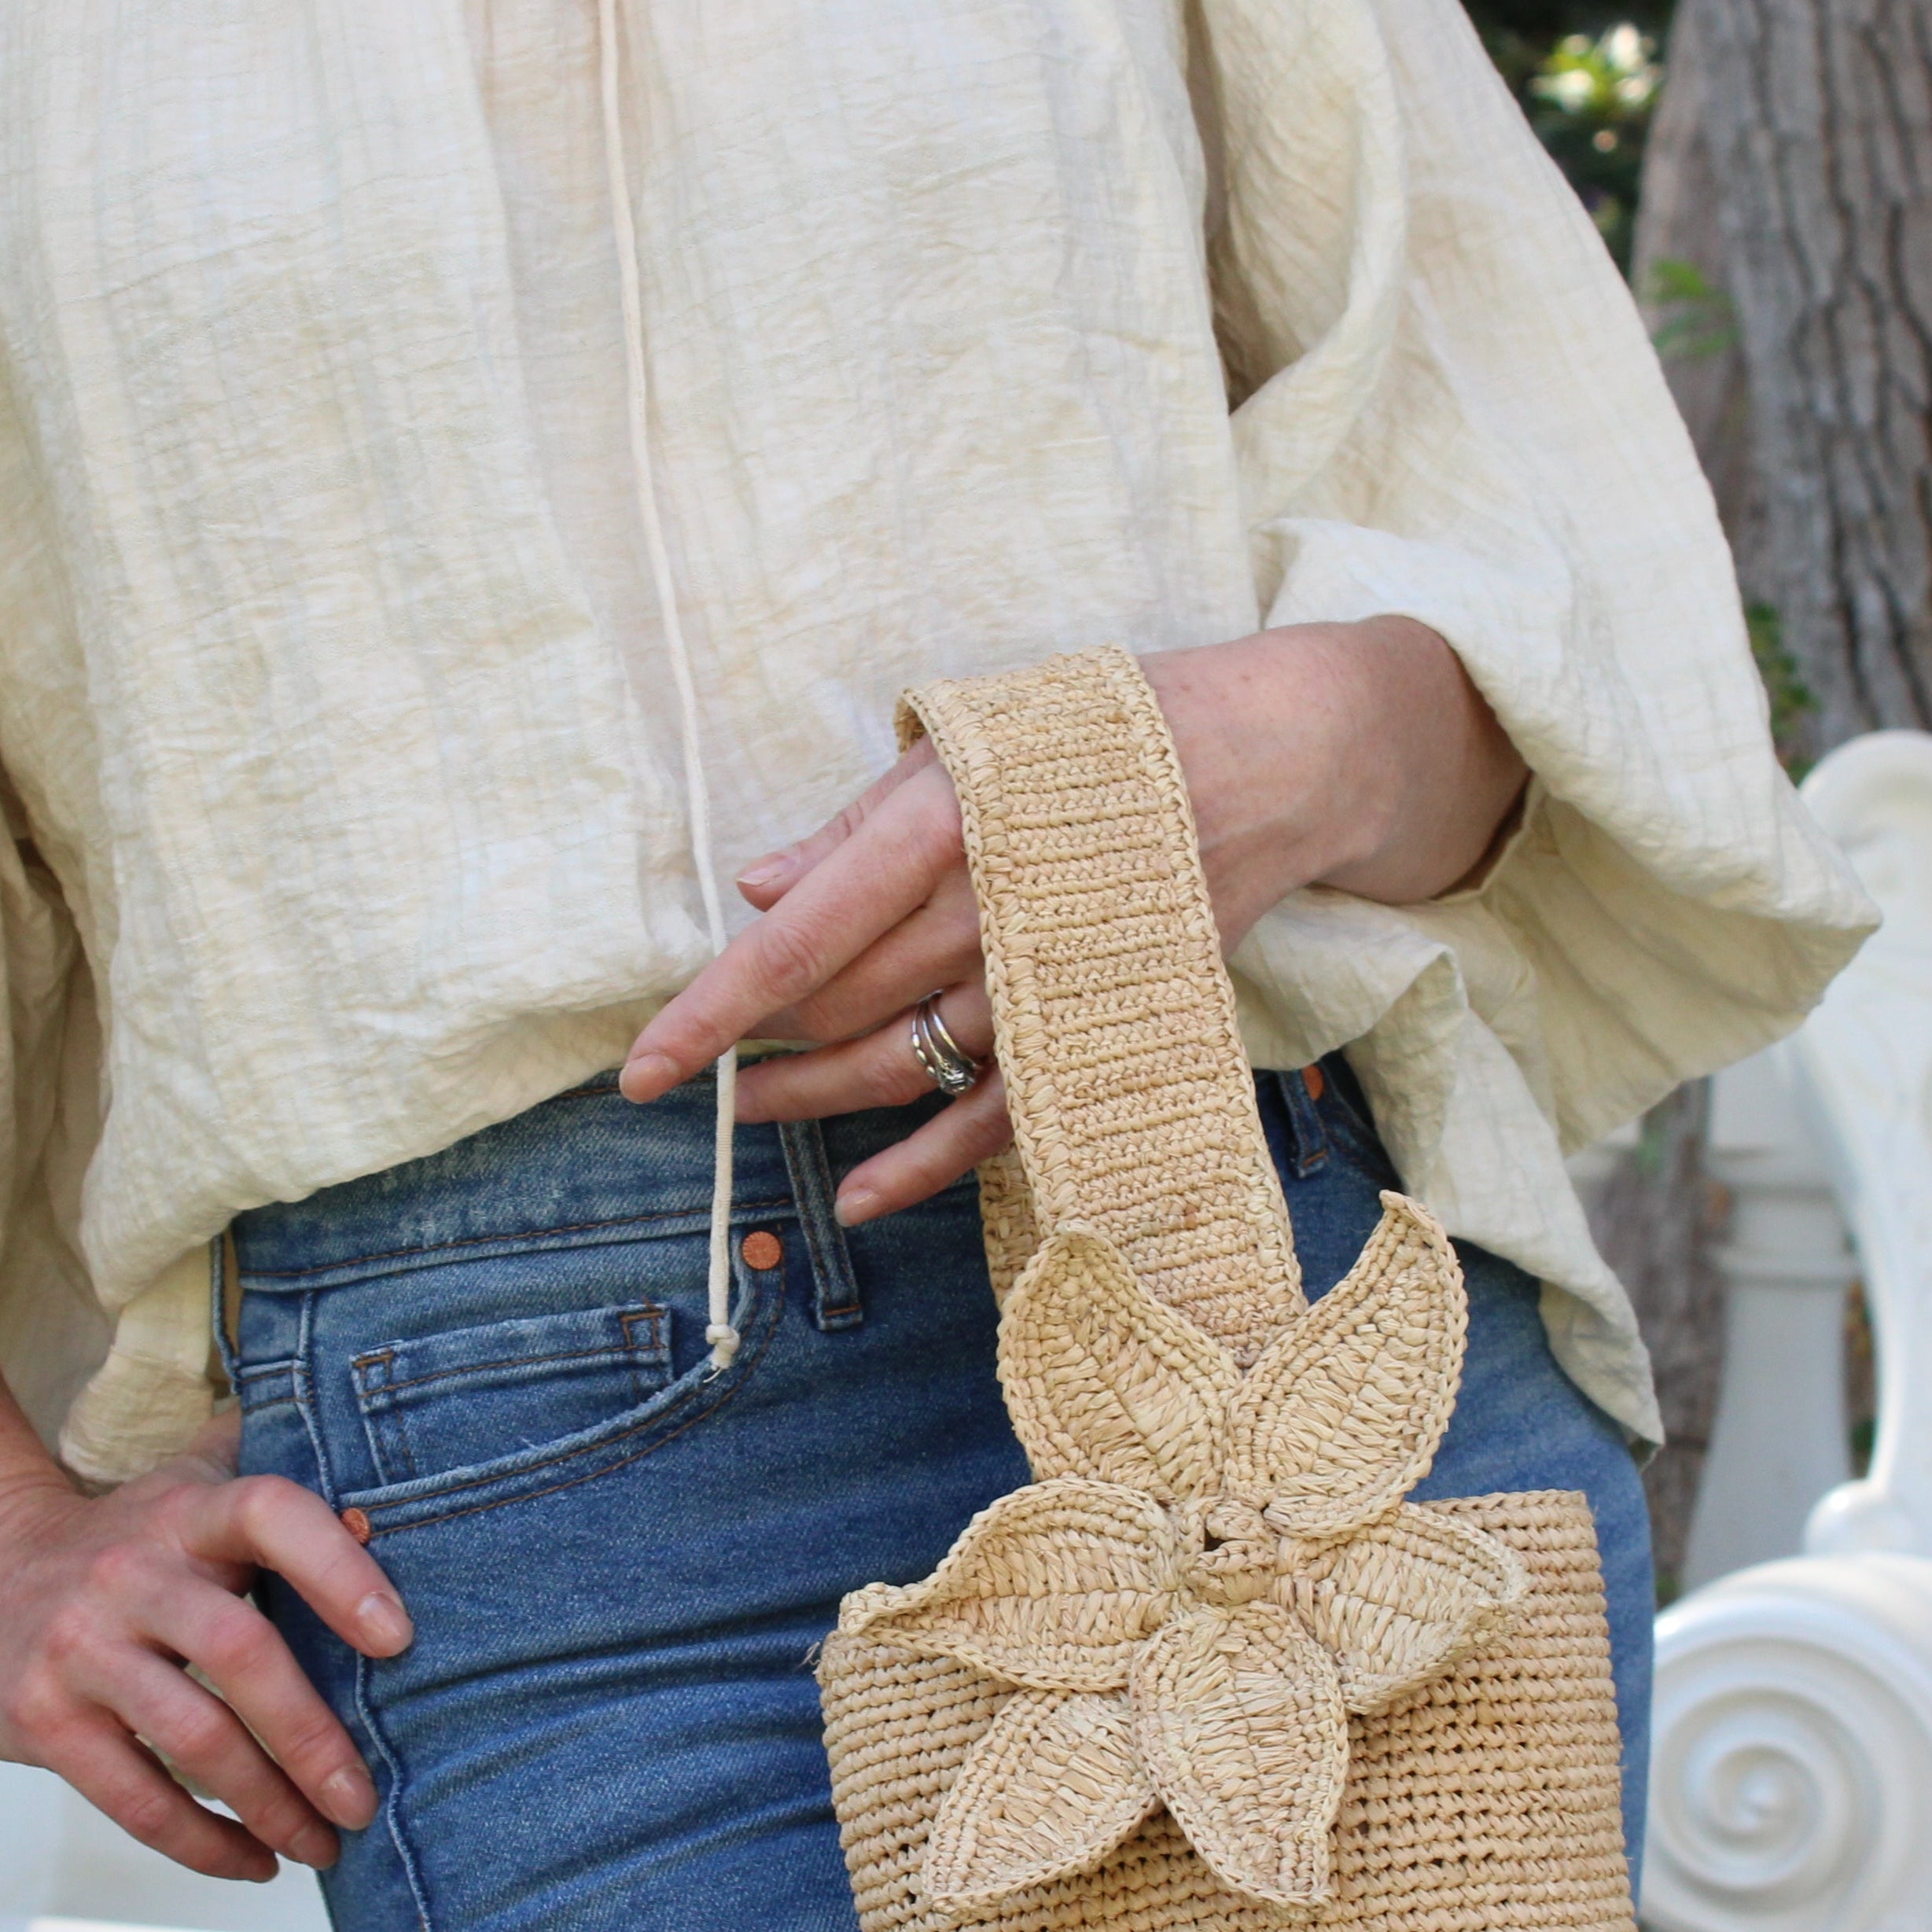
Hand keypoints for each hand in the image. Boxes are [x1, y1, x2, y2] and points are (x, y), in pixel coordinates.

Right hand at [0, 1409, 413, 1885]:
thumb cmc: (128, 1542)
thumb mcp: (191, 1492)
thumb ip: (280, 1493)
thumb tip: (389, 1516)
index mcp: (184, 1512)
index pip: (267, 1513)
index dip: (337, 1570)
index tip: (398, 1639)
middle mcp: (128, 1573)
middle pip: (238, 1651)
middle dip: (313, 1738)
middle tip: (364, 1802)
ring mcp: (78, 1648)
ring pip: (193, 1737)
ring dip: (270, 1806)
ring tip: (324, 1847)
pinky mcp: (43, 1719)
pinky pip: (135, 1798)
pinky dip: (204, 1843)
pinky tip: (254, 1862)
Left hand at [620, 618, 1522, 1222]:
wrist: (1285, 755)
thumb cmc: (1110, 734)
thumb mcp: (978, 738)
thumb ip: (865, 823)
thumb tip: (758, 886)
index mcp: (955, 816)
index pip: (810, 929)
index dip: (717, 1004)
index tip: (646, 1065)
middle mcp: (999, 905)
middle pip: (849, 1005)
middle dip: (759, 1048)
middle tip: (692, 1075)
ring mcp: (1056, 976)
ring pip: (911, 1064)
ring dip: (819, 1101)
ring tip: (753, 1114)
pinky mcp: (1103, 1023)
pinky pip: (1001, 1118)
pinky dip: (925, 1165)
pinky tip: (859, 1197)